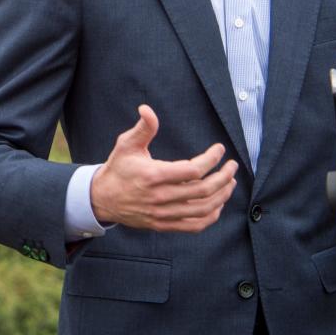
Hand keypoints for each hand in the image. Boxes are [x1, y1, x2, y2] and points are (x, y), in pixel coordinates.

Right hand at [89, 104, 238, 231]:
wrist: (103, 198)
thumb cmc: (118, 168)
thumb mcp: (126, 145)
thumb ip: (143, 128)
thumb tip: (147, 109)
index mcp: (153, 176)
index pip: (193, 170)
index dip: (211, 159)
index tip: (219, 149)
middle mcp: (160, 197)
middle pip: (203, 190)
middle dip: (224, 177)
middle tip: (232, 166)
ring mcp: (163, 214)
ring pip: (203, 209)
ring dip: (222, 196)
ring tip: (230, 183)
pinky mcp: (164, 225)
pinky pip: (195, 225)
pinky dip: (211, 216)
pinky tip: (217, 203)